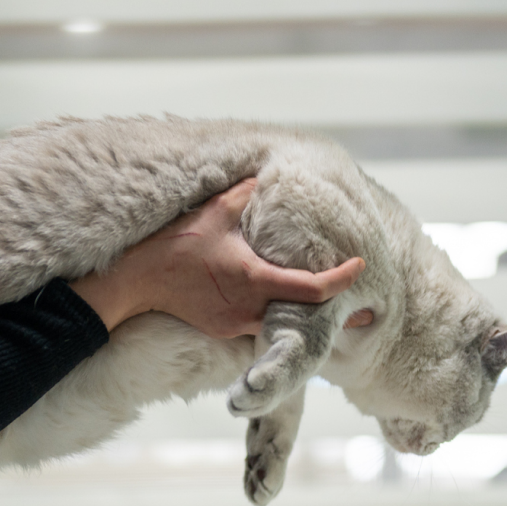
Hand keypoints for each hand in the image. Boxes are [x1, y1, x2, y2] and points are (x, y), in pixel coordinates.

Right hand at [69, 178, 364, 336]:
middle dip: (337, 312)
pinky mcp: (224, 330)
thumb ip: (248, 194)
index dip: (342, 280)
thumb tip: (269, 175)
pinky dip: (280, 319)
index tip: (360, 268)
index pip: (313, 288)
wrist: (137, 282)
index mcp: (255, 279)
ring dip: (308, 318)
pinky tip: (291, 312)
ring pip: (283, 324)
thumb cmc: (175, 245)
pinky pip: (260, 326)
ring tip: (337, 312)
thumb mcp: (215, 210)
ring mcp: (237, 324)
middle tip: (370, 308)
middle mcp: (251, 308)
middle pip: (306, 316)